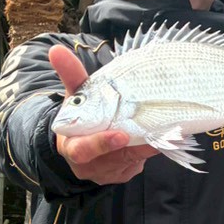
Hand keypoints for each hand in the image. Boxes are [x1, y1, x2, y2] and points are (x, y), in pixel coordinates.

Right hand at [49, 45, 156, 184]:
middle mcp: (89, 165)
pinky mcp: (124, 173)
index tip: (120, 135)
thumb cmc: (81, 115)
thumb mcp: (75, 96)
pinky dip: (152, 149)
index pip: (83, 150)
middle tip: (152, 136)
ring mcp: (108, 172)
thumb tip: (57, 50)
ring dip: (148, 147)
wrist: (81, 139)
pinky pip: (140, 164)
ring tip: (166, 131)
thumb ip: (70, 75)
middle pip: (113, 159)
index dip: (101, 144)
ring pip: (132, 161)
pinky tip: (166, 137)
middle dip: (133, 148)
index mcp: (71, 146)